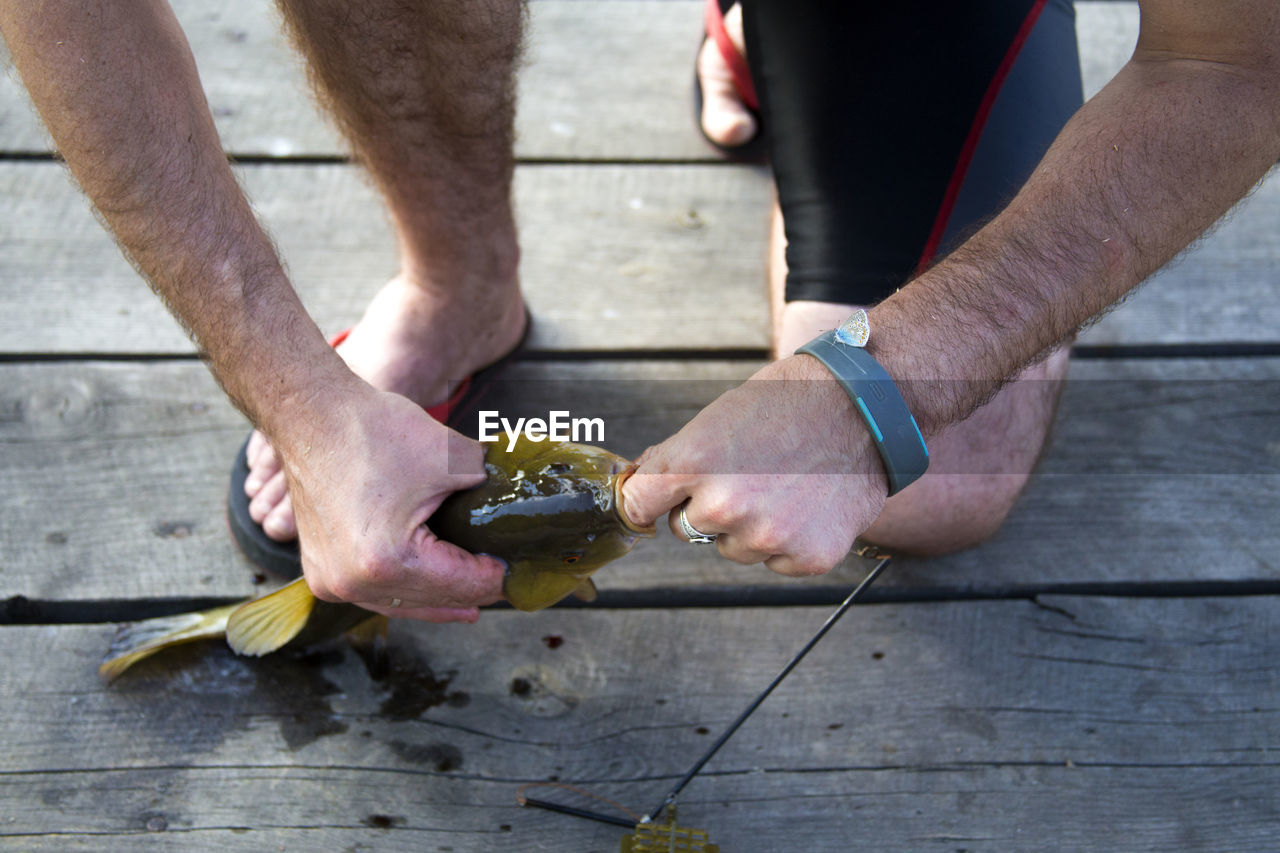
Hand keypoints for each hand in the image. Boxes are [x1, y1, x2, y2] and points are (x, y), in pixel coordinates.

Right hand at [275, 385, 505, 621]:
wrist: (311, 415)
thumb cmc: (373, 431)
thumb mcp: (453, 459)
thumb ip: (490, 489)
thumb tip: (515, 503)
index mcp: (386, 562)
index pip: (460, 584)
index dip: (496, 577)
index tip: (520, 570)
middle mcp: (353, 583)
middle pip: (433, 601)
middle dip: (472, 591)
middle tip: (506, 582)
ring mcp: (331, 581)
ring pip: (402, 603)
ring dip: (440, 599)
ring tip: (474, 599)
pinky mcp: (321, 571)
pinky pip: (375, 593)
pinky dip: (406, 591)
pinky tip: (429, 591)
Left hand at [621, 356, 887, 575]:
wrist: (864, 408)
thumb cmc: (788, 403)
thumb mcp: (716, 417)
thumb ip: (674, 458)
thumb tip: (636, 486)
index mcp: (695, 462)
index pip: (638, 505)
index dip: (649, 498)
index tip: (657, 498)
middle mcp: (725, 505)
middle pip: (685, 528)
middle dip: (706, 507)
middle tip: (747, 473)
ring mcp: (768, 536)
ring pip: (732, 548)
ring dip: (748, 527)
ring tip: (783, 485)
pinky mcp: (807, 557)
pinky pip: (775, 562)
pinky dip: (789, 541)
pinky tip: (808, 505)